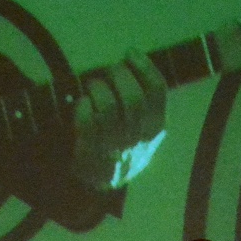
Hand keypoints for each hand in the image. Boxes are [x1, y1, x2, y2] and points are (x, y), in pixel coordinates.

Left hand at [69, 51, 170, 189]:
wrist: (101, 187)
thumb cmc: (121, 148)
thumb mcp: (143, 131)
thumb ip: (145, 105)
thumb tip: (133, 64)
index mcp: (155, 129)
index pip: (157, 92)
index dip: (144, 67)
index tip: (130, 53)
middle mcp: (138, 138)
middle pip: (133, 97)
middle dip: (119, 74)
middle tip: (109, 69)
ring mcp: (114, 148)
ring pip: (109, 108)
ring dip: (99, 88)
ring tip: (93, 84)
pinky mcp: (90, 156)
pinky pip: (88, 125)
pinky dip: (84, 108)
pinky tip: (82, 103)